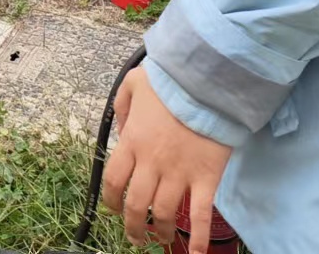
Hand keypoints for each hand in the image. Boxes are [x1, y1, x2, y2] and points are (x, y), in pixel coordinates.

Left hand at [103, 66, 232, 252]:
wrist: (207, 84)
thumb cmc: (169, 82)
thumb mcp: (132, 85)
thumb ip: (121, 107)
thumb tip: (121, 131)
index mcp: (132, 142)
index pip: (113, 181)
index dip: (110, 201)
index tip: (114, 210)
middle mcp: (152, 163)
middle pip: (137, 204)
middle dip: (133, 226)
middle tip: (135, 236)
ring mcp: (179, 174)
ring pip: (165, 213)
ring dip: (161, 232)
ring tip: (161, 240)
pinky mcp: (206, 179)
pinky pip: (201, 215)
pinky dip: (199, 238)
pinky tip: (196, 253)